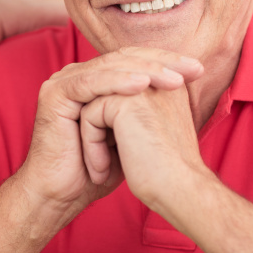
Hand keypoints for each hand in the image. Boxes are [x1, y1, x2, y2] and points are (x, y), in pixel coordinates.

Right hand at [15, 47, 203, 215]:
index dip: (166, 62)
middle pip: (124, 58)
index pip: (134, 61)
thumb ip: (145, 108)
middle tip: (193, 68)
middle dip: (162, 62)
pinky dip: (118, 82)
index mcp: (94, 80)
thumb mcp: (130, 133)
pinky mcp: (55, 94)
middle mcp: (77, 76)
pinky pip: (91, 83)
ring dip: (145, 70)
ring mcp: (63, 82)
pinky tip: (142, 85)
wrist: (63, 194)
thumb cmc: (96, 170)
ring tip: (174, 78)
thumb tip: (183, 89)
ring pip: (110, 67)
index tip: (198, 70)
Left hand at [79, 83, 209, 226]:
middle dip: (97, 129)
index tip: (118, 157)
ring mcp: (142, 85)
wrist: (181, 191)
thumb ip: (134, 116)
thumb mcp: (151, 135)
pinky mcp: (124, 102)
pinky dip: (91, 145)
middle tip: (99, 164)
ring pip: (94, 105)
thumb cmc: (167, 173)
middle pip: (106, 95)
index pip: (121, 92)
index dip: (110, 124)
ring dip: (91, 140)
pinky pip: (89, 115)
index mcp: (167, 84)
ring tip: (101, 169)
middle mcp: (158, 78)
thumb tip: (106, 116)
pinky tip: (102, 170)